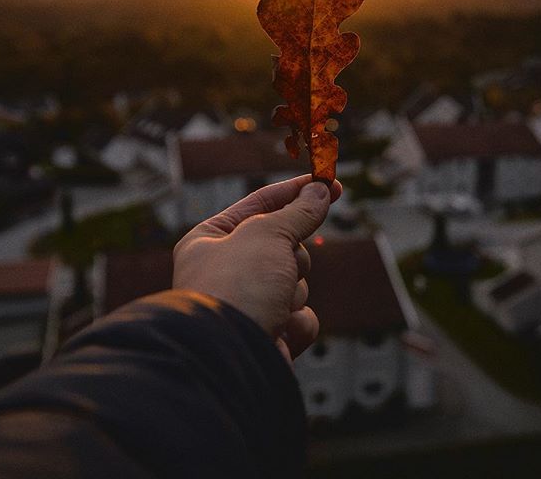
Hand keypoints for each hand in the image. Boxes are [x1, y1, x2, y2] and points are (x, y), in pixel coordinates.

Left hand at [173, 175, 340, 363]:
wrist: (229, 359)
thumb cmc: (236, 287)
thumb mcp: (267, 234)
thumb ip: (298, 212)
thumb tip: (321, 190)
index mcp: (211, 239)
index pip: (260, 204)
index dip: (296, 192)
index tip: (329, 182)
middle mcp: (226, 271)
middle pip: (286, 244)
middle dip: (293, 254)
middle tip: (283, 264)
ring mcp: (249, 305)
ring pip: (298, 281)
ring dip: (294, 289)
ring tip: (272, 303)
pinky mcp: (268, 335)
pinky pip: (301, 317)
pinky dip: (296, 322)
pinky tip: (278, 330)